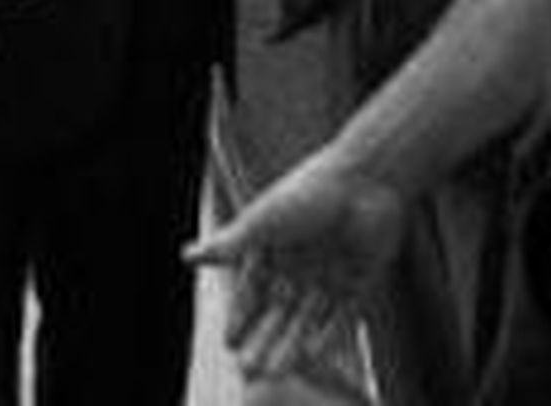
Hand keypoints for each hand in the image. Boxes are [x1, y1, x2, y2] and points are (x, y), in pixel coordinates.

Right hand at [187, 149, 405, 381]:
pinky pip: (340, 319)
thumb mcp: (261, 221)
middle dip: (264, 339)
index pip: (253, 288)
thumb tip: (185, 256)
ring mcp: (330, 273)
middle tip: (250, 371)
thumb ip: (228, 246)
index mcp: (274, 244)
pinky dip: (325, 338)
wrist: (365, 179)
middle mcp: (300, 262)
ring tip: (274, 372)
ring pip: (306, 320)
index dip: (242, 315)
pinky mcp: (359, 282)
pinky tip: (309, 356)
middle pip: (278, 310)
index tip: (230, 343)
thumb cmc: (308, 192)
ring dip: (290, 346)